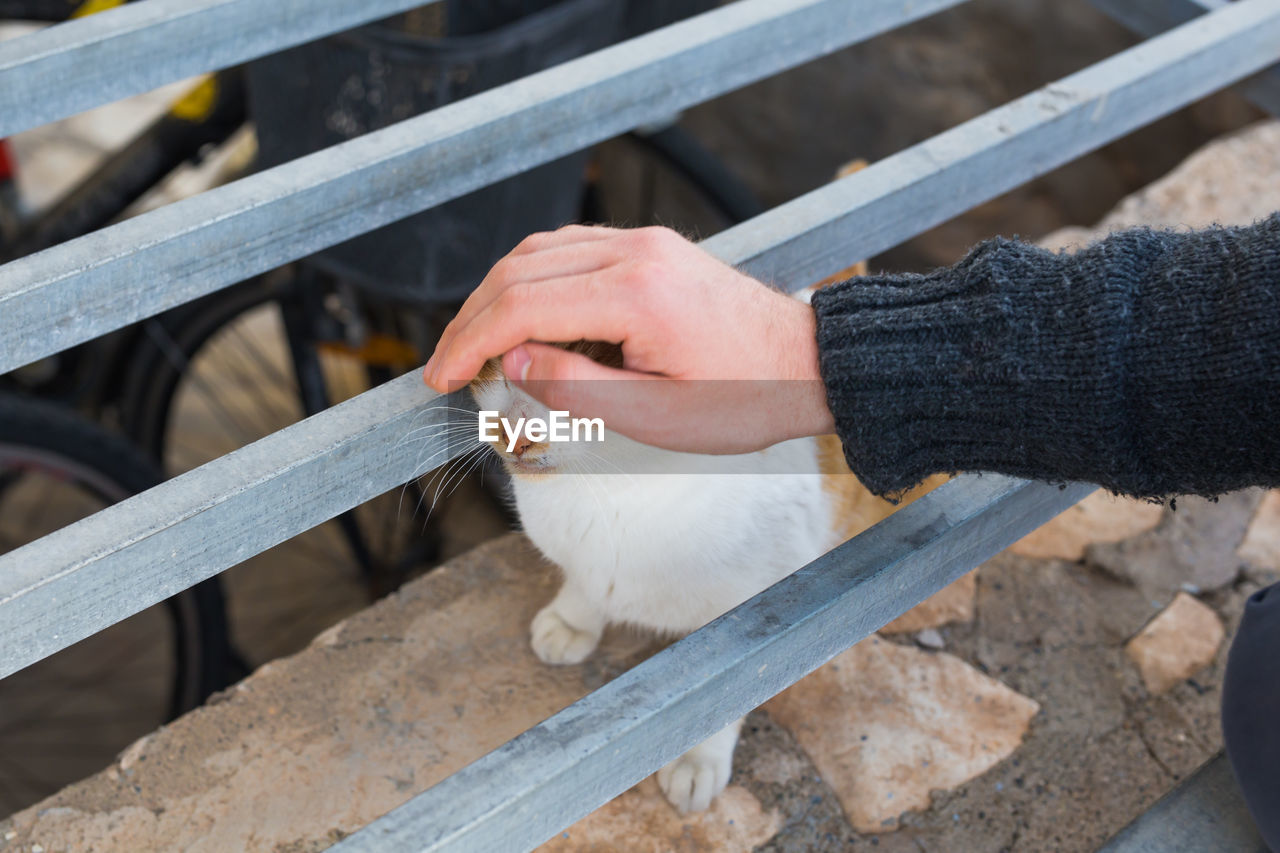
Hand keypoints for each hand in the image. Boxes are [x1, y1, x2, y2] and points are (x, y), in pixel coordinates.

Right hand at [423, 225, 834, 453]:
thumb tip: (512, 359)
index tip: (442, 377)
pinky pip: (572, 249)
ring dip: (498, 294)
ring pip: (541, 250)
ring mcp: (644, 242)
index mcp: (636, 295)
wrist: (811, 363)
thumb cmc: (746, 397)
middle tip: (447, 366)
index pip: (521, 306)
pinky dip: (534, 278)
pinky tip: (525, 316)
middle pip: (520, 269)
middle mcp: (635, 253)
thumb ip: (577, 387)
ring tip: (476, 344)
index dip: (469, 343)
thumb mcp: (658, 417)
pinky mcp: (652, 247)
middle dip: (472, 318)